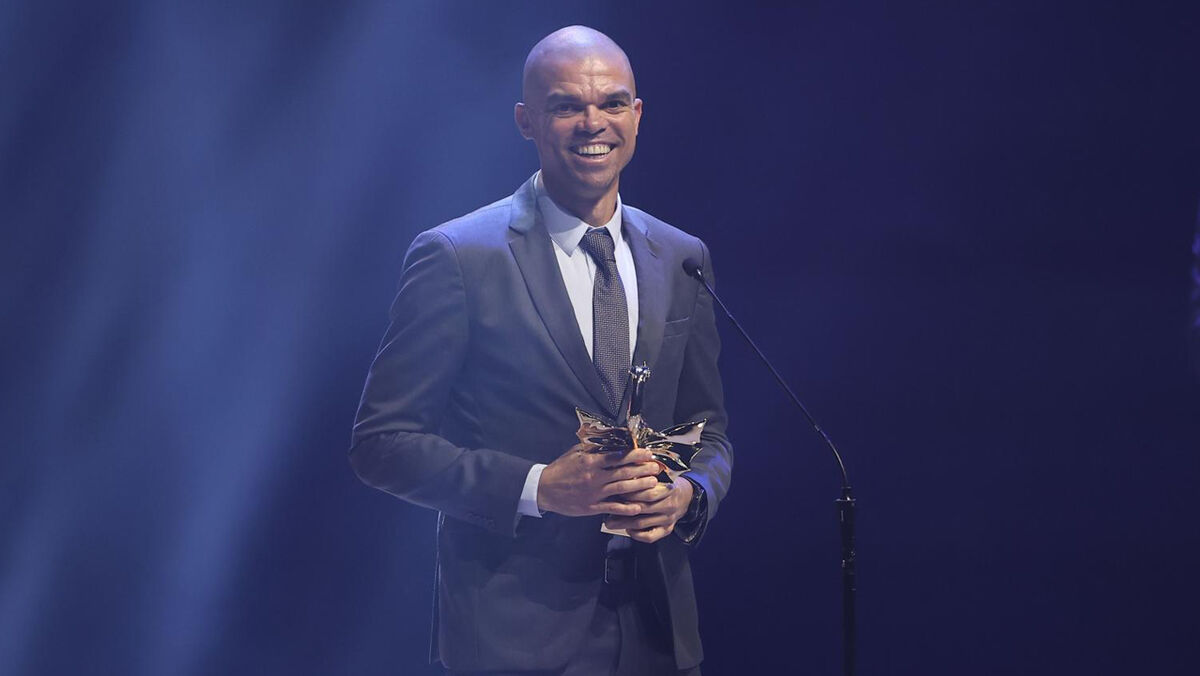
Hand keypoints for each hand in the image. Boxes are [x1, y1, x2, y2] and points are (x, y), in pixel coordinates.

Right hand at [537, 445, 661, 516]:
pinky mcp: (592, 507)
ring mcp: (594, 493)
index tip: (648, 453)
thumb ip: (593, 446)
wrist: (544, 489)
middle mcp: (594, 477)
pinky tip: (639, 507)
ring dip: (639, 486)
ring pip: (621, 489)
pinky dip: (626, 508)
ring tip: (653, 483)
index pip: (618, 456)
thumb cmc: (562, 469)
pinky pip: (612, 508)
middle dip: (642, 470)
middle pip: (624, 472)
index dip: (635, 455)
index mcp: (591, 461)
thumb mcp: (576, 452)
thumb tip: (611, 437)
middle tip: (656, 467)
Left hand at [603, 475, 693, 542]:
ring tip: (609, 522)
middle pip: (643, 508)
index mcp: (668, 489)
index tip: (614, 492)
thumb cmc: (666, 484)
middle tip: (607, 510)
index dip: (629, 493)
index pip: (647, 492)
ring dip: (624, 523)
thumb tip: (623, 469)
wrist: (686, 497)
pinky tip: (628, 530)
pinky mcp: (667, 530)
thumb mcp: (660, 475)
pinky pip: (650, 536)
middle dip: (623, 509)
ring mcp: (668, 519)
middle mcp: (669, 505)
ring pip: (643, 523)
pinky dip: (637, 535)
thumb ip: (644, 474)